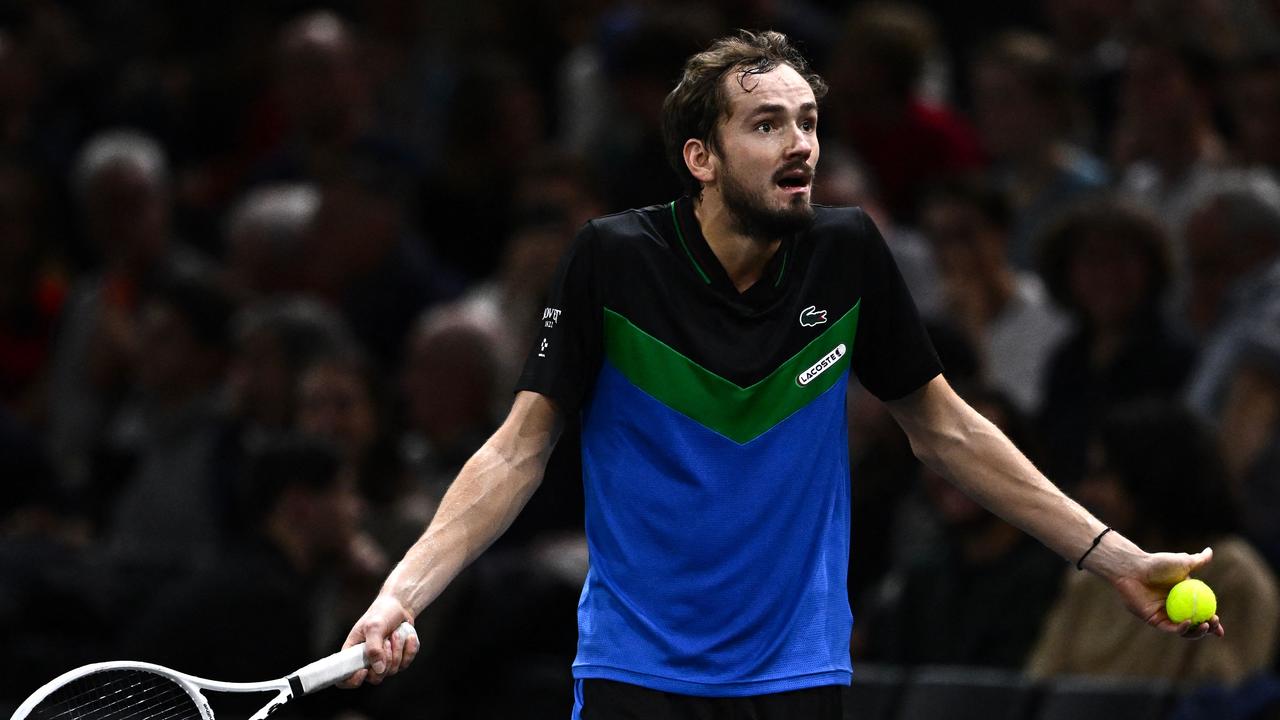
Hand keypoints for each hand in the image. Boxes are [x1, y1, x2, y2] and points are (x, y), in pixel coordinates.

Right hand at [337, 595, 418, 687]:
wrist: (400, 606)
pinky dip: (409, 649)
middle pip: (375, 678)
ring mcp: (383, 663)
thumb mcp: (374, 627)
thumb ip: (373, 648)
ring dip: (398, 649)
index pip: (344, 678)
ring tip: (395, 633)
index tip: (364, 671)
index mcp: (352, 654)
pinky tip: (408, 637)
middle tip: (386, 640)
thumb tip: (378, 670)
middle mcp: (366, 662)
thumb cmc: (381, 613)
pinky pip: (406, 663)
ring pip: (392, 671)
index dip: (352, 681)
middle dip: (385, 658)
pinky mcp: (398, 660)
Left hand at [1109, 547, 1225, 638]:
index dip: (1212, 622)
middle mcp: (1175, 609)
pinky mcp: (1153, 620)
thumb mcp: (1183, 562)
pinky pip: (1170, 628)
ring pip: (1184, 630)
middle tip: (1213, 622)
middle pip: (1195, 625)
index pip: (1202, 613)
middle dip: (1208, 629)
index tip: (1219, 624)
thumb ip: (1198, 560)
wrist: (1135, 568)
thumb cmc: (1157, 563)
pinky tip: (1189, 622)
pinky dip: (1181, 628)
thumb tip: (1210, 551)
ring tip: (1205, 624)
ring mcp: (1165, 615)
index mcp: (1185, 598)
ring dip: (1197, 632)